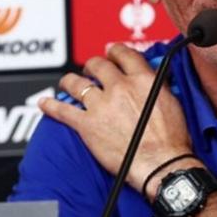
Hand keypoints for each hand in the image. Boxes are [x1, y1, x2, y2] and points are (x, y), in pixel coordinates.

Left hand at [39, 44, 193, 191]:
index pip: (123, 54)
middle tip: (91, 69)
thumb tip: (155, 79)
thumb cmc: (171, 140)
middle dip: (93, 65)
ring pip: (77, 84)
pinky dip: (51, 106)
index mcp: (142, 80)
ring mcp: (101, 106)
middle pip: (98, 65)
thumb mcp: (172, 102)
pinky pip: (63, 111)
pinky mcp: (87, 125)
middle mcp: (119, 87)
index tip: (112, 53)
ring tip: (68, 82)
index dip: (115, 52)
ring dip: (70, 81)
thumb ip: (158, 85)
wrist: (161, 164)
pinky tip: (45, 103)